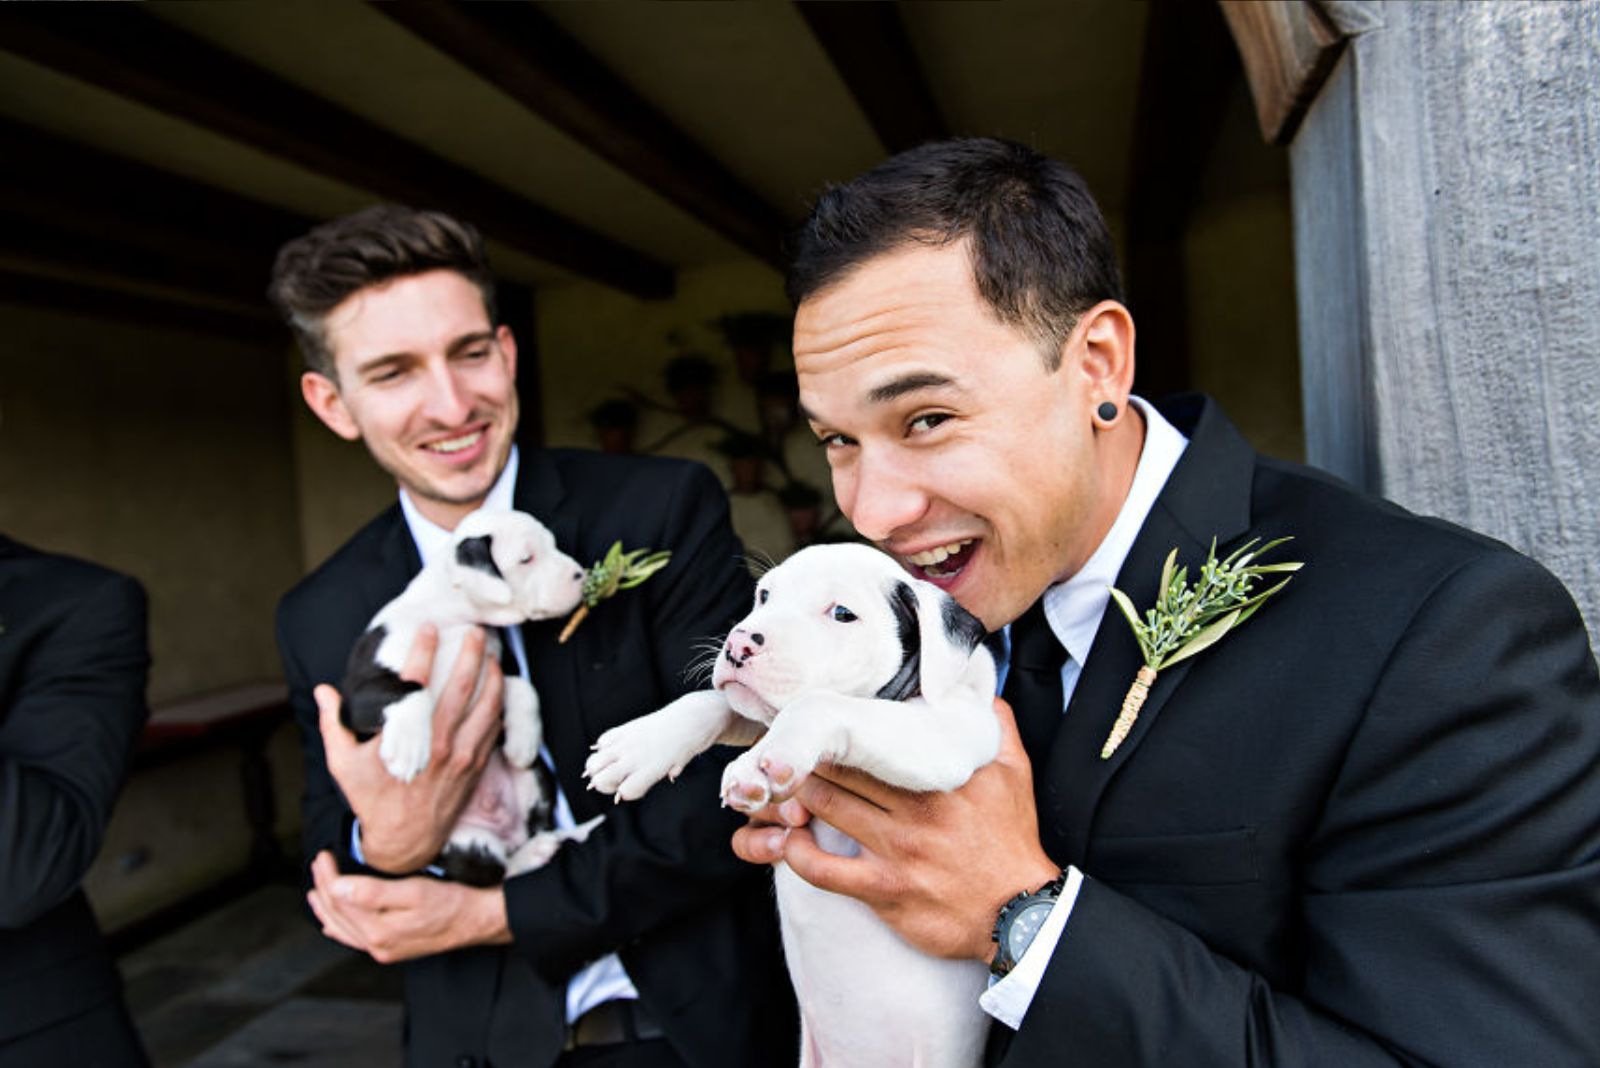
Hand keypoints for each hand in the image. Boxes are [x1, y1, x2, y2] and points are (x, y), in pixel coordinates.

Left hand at [306, 851, 511, 962]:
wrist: (476, 921)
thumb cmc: (452, 902)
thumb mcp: (414, 891)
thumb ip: (373, 892)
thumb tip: (337, 889)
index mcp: (379, 930)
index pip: (340, 900)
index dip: (327, 876)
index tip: (323, 855)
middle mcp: (377, 944)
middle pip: (337, 914)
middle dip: (323, 887)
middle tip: (318, 863)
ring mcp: (383, 949)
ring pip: (342, 928)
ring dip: (326, 907)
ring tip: (315, 890)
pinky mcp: (391, 948)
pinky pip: (355, 940)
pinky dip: (339, 928)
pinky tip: (332, 923)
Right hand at [318, 624, 503, 872]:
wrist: (404, 841)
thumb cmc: (372, 799)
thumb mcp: (343, 764)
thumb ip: (333, 724)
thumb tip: (323, 691)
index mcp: (404, 738)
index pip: (416, 683)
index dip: (424, 651)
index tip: (429, 627)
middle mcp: (437, 743)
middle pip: (461, 687)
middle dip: (471, 654)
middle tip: (476, 632)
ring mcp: (460, 755)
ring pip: (486, 705)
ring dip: (492, 676)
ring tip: (493, 654)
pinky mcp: (475, 767)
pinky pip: (493, 729)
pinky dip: (499, 706)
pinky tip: (499, 689)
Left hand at [746, 699, 1057, 962]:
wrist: (1022, 914)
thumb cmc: (1012, 841)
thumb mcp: (1014, 774)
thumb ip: (997, 726)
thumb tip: (981, 690)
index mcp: (941, 774)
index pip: (875, 737)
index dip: (838, 726)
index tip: (817, 718)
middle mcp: (916, 807)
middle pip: (840, 768)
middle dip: (805, 757)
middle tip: (782, 750)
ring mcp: (897, 849)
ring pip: (825, 808)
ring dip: (794, 796)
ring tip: (776, 787)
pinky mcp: (884, 890)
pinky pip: (824, 870)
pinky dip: (796, 852)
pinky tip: (785, 840)